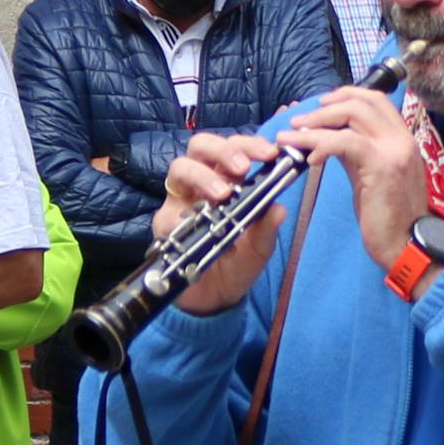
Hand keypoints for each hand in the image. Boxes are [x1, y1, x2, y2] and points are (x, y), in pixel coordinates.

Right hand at [154, 133, 289, 318]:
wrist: (215, 299)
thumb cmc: (238, 264)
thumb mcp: (261, 248)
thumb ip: (267, 227)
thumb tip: (279, 208)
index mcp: (227, 180)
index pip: (234, 149)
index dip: (249, 145)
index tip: (270, 153)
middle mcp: (200, 184)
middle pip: (201, 146)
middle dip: (222, 150)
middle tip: (242, 168)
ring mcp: (179, 202)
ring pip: (179, 167)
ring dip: (202, 176)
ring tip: (223, 194)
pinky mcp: (163, 225)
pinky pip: (168, 214)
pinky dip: (187, 220)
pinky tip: (205, 234)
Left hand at [280, 86, 430, 266]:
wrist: (406, 245)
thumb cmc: (389, 217)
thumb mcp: (372, 176)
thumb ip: (356, 152)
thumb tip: (330, 137)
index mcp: (402, 138)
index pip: (376, 99)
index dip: (346, 95)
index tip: (322, 105)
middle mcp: (402, 138)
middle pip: (362, 101)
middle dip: (325, 107)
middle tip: (301, 121)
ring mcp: (395, 150)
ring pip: (352, 115)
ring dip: (316, 122)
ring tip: (293, 135)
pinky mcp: (382, 165)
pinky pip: (346, 142)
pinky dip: (322, 144)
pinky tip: (310, 159)